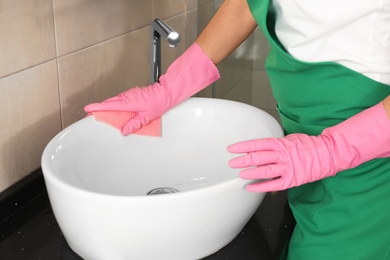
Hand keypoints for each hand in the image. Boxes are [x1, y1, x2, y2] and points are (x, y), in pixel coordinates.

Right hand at [84, 43, 218, 134]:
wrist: (167, 92)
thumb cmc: (159, 102)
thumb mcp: (147, 117)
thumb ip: (134, 124)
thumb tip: (124, 131)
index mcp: (127, 102)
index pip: (108, 105)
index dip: (97, 107)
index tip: (87, 109)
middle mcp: (126, 97)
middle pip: (109, 103)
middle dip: (100, 109)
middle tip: (92, 115)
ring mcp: (129, 95)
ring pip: (115, 102)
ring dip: (108, 108)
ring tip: (102, 116)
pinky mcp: (133, 95)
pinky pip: (121, 101)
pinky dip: (116, 106)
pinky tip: (117, 113)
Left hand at [228, 102, 389, 191]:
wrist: (328, 154)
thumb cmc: (309, 145)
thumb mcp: (291, 139)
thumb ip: (276, 144)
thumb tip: (262, 147)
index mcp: (281, 144)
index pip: (258, 144)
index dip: (243, 147)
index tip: (232, 149)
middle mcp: (282, 155)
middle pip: (258, 158)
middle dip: (243, 160)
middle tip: (232, 162)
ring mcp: (287, 168)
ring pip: (265, 171)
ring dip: (250, 173)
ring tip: (240, 174)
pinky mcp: (292, 179)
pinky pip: (274, 184)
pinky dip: (261, 186)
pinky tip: (251, 188)